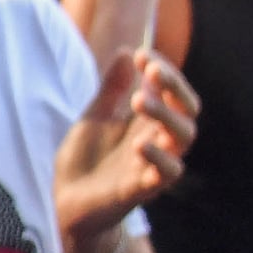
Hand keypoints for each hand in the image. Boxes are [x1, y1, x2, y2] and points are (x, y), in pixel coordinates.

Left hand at [59, 44, 197, 243]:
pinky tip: (141, 143)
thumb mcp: (94, 116)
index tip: (142, 55)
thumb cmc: (86, 160)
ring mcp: (152, 164)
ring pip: (183, 138)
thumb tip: (126, 51)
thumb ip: (111, 88)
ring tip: (139, 98)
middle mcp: (157, 140)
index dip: (164, 71)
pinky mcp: (141, 188)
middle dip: (174, 86)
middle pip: (187, 110)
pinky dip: (158, 157)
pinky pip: (166, 174)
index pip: (172, 92)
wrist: (66, 201)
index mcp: (148, 122)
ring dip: (166, 115)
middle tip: (152, 70)